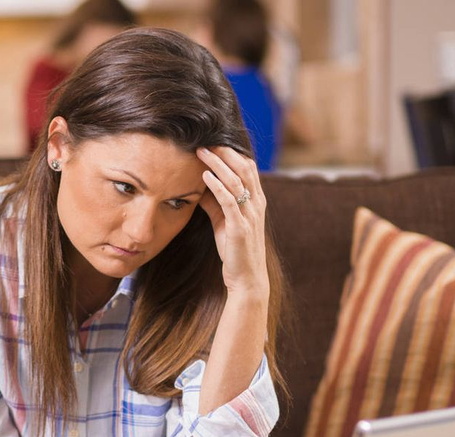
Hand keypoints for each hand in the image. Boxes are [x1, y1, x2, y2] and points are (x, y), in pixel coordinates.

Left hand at [197, 147, 269, 298]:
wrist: (246, 278)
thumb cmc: (234, 249)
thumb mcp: (224, 221)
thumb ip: (214, 202)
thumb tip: (198, 185)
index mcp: (255, 201)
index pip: (248, 168)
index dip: (232, 152)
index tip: (213, 141)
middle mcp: (256, 204)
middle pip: (244, 168)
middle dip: (225, 152)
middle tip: (205, 140)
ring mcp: (249, 215)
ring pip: (236, 181)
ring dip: (218, 164)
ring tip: (201, 152)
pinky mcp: (239, 227)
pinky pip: (229, 201)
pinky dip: (217, 186)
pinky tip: (205, 176)